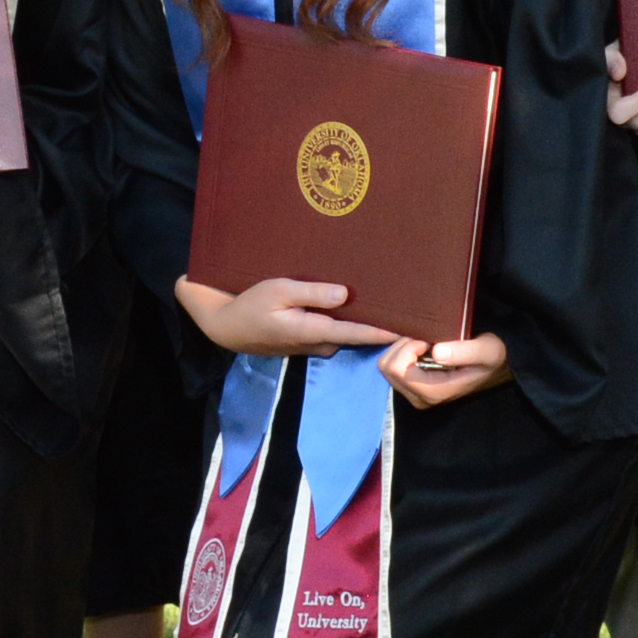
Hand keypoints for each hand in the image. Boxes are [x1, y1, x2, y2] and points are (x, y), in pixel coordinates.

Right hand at [176, 273, 386, 357]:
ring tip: (385, 301)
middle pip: (357, 333)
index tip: (409, 330)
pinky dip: (346, 320)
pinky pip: (335, 331)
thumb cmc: (252, 306)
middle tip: (404, 306)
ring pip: (346, 332)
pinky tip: (354, 304)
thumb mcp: (280, 291)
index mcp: (314, 331)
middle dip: (379, 323)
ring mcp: (314, 345)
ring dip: (362, 320)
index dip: (384, 331)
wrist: (229, 328)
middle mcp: (320, 343)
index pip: (358, 333)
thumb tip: (346, 294)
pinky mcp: (309, 342)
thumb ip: (313, 293)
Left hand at [380, 331, 511, 409]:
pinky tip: (422, 348)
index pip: (397, 369)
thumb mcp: (487, 350)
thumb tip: (437, 352)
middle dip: (402, 346)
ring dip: (402, 348)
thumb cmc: (493, 357)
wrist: (496, 367)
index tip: (429, 338)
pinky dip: (402, 352)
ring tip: (426, 343)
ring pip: (386, 366)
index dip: (408, 346)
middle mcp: (421, 398)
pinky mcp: (413, 387)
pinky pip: (393, 366)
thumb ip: (464, 352)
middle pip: (386, 368)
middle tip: (426, 338)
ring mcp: (415, 394)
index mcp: (434, 392)